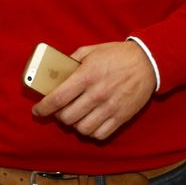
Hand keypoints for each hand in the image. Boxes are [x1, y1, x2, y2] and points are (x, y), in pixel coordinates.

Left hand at [32, 41, 155, 139]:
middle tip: (58, 111)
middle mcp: (97, 94)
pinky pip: (100, 134)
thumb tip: (54, 70)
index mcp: (86, 76)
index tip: (37, 110)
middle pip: (67, 117)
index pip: (57, 98)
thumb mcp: (91, 51)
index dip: (43, 108)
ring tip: (75, 117)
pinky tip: (89, 123)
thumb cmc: (117, 55)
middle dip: (58, 116)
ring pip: (82, 129)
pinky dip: (90, 132)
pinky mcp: (121, 117)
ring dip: (74, 125)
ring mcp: (110, 107)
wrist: (148, 62)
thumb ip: (71, 60)